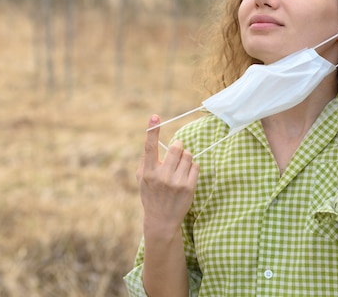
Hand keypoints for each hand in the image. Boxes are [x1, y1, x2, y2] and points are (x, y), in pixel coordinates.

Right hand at [136, 115, 199, 235]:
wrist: (161, 220)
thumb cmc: (151, 195)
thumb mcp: (141, 179)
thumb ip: (145, 160)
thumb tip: (152, 139)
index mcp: (148, 172)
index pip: (150, 147)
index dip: (152, 130)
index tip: (155, 116)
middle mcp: (161, 176)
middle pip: (177, 147)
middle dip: (178, 146)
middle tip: (177, 151)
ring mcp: (176, 182)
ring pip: (188, 155)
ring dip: (186, 157)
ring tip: (180, 167)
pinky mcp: (189, 188)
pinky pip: (196, 166)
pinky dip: (192, 167)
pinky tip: (186, 175)